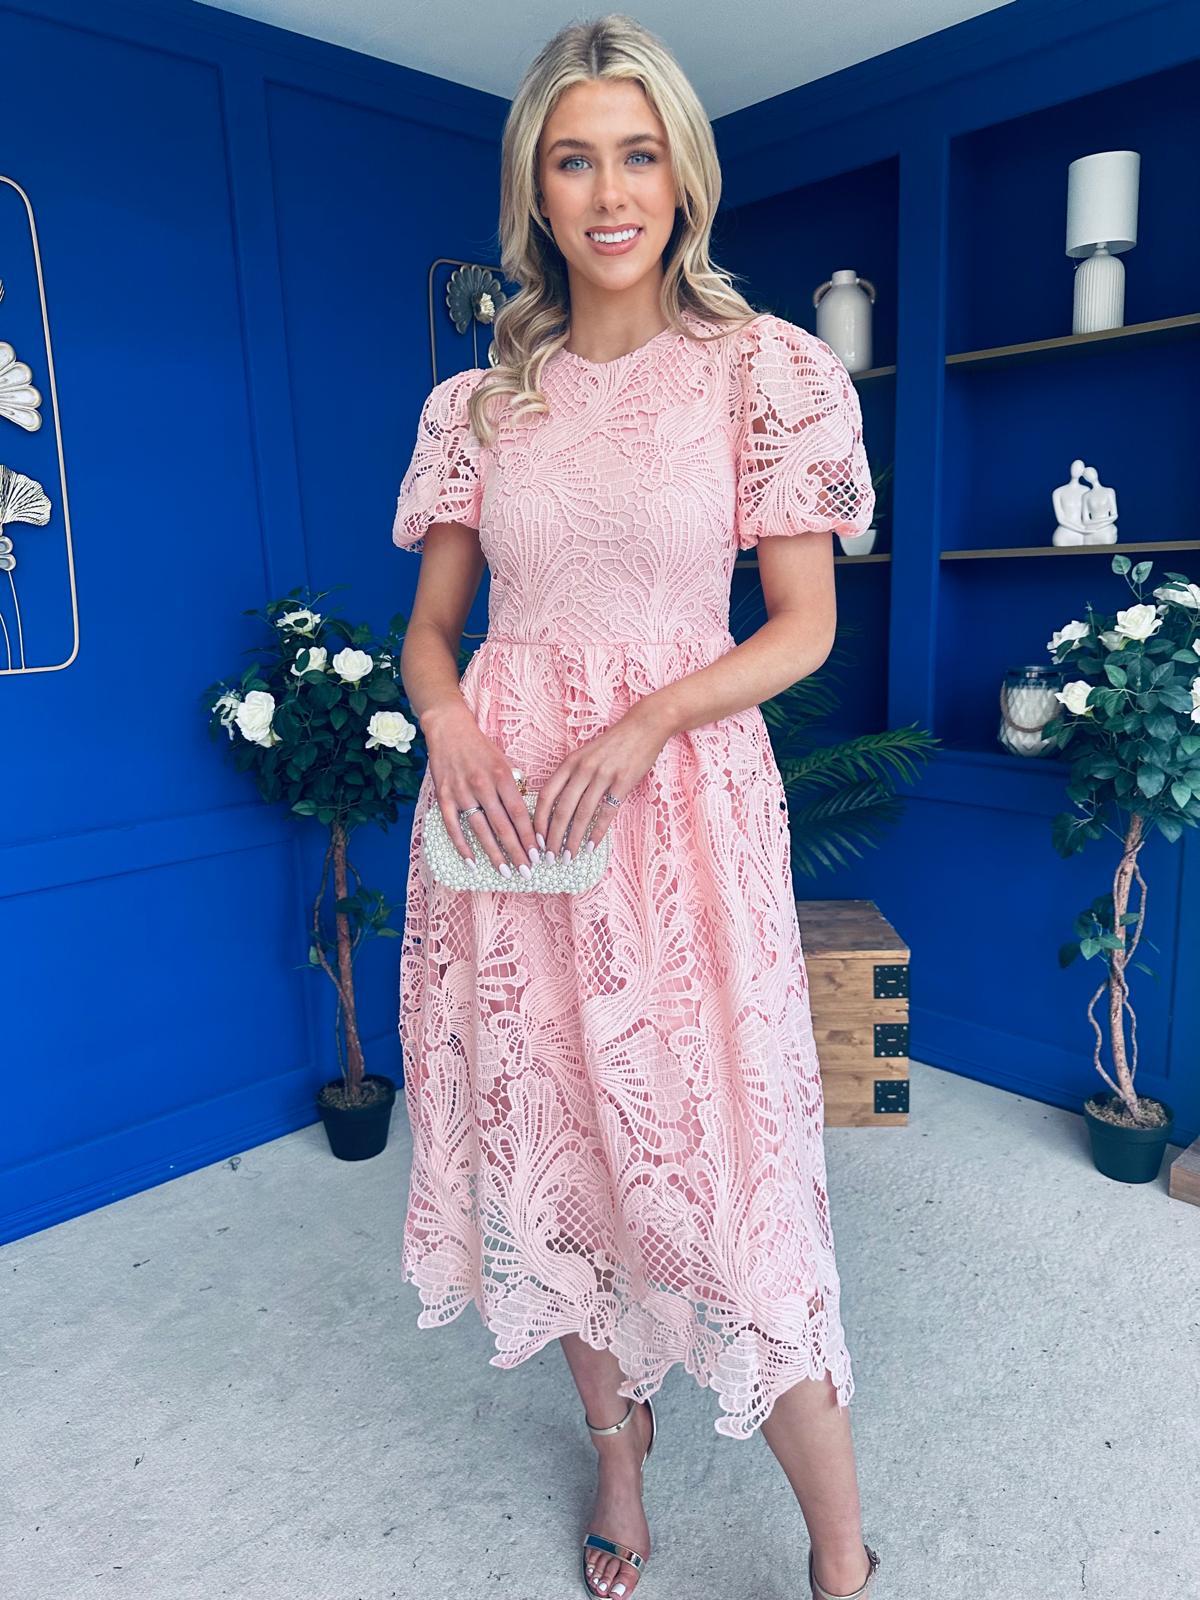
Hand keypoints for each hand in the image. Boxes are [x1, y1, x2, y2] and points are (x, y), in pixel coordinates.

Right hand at [422, 700, 540, 876]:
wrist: (449, 729)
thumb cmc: (480, 748)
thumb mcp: (503, 762)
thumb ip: (512, 788)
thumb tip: (525, 818)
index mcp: (502, 776)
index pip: (519, 813)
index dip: (529, 836)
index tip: (538, 855)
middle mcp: (482, 785)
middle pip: (502, 826)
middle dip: (516, 852)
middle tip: (526, 872)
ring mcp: (461, 792)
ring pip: (480, 830)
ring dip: (494, 854)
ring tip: (505, 872)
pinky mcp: (443, 796)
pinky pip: (453, 826)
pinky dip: (462, 846)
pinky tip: (472, 862)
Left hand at [534, 703, 670, 862]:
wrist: (643, 727)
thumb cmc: (612, 744)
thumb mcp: (584, 754)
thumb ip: (570, 776)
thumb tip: (555, 807)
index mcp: (570, 762)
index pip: (547, 795)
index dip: (539, 820)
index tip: (536, 838)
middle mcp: (583, 769)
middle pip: (562, 809)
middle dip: (553, 837)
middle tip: (549, 856)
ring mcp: (604, 775)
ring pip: (583, 814)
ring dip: (574, 839)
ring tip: (569, 856)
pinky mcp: (623, 782)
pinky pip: (607, 812)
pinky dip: (598, 832)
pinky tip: (591, 845)